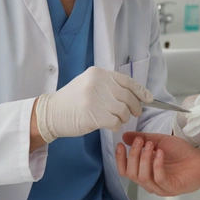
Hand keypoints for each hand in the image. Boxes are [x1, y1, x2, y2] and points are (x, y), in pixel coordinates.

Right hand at [35, 67, 152, 141]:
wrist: (51, 113)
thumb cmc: (72, 101)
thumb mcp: (89, 84)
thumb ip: (108, 85)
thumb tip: (135, 94)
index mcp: (98, 73)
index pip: (127, 81)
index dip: (140, 91)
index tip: (148, 98)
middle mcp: (97, 83)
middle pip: (127, 97)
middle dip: (135, 107)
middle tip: (134, 113)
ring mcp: (95, 99)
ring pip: (123, 111)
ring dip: (124, 118)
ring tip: (116, 119)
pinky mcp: (93, 115)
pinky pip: (115, 122)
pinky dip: (116, 126)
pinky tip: (110, 126)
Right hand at [117, 132, 199, 195]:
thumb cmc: (181, 152)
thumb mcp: (159, 141)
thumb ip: (143, 138)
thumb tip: (125, 136)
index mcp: (144, 172)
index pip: (125, 170)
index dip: (120, 159)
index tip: (121, 144)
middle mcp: (150, 182)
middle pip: (132, 173)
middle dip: (133, 155)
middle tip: (140, 141)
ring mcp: (160, 187)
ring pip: (143, 177)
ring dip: (144, 159)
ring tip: (151, 145)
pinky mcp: (171, 188)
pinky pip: (159, 179)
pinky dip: (157, 165)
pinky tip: (160, 153)